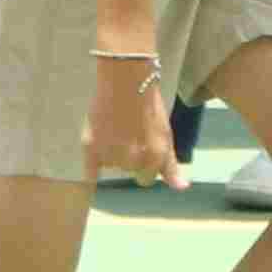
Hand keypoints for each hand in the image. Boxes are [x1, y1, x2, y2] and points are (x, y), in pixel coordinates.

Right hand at [82, 63, 184, 193]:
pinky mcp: (90, 149)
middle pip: (129, 172)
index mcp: (155, 158)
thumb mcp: (166, 135)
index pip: (147, 179)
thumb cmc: (149, 108)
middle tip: (129, 134)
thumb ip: (170, 165)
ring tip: (116, 129)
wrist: (124, 83)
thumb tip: (181, 188)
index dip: (145, 165)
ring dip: (112, 154)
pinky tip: (99, 146)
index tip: (142, 148)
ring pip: (111, 166)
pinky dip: (93, 165)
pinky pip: (90, 172)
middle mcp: (133, 161)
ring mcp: (110, 156)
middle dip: (129, 158)